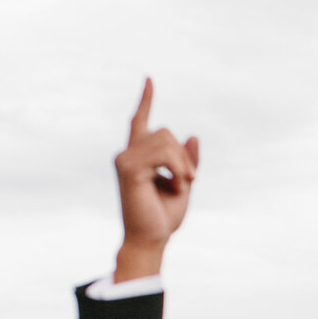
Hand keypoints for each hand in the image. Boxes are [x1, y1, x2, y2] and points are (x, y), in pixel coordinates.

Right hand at [113, 79, 199, 280]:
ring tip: (181, 186)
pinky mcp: (128, 167)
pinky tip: (175, 187)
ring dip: (182, 165)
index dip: (146, 100)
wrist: (152, 238)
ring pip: (166, 140)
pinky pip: (164, 154)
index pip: (140, 121)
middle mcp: (128, 153)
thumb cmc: (163, 216)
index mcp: (138, 156)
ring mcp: (124, 159)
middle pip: (165, 131)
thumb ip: (187, 160)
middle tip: (188, 181)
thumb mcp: (184, 183)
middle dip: (184, 156)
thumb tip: (192, 136)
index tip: (149, 79)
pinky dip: (178, 170)